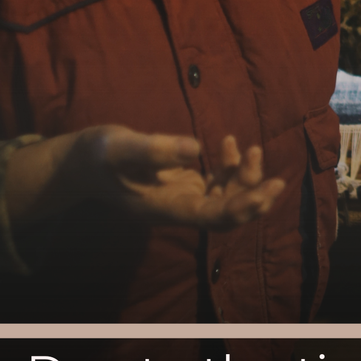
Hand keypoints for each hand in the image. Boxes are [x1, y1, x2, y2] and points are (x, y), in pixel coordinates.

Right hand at [7, 128, 282, 230]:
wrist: (82, 162)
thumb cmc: (97, 155)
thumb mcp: (121, 147)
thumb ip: (156, 149)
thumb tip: (197, 149)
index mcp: (166, 208)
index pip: (213, 218)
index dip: (243, 208)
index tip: (266, 192)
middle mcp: (178, 207)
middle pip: (227, 213)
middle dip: (254, 198)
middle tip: (279, 181)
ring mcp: (182, 196)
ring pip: (225, 196)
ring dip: (244, 176)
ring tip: (251, 148)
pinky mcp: (184, 183)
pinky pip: (216, 182)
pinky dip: (229, 165)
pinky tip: (230, 143)